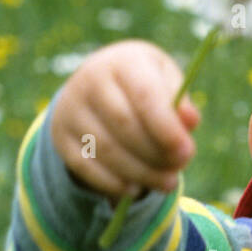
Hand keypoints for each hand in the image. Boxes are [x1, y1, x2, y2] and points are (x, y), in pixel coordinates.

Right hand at [49, 40, 200, 202]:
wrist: (97, 84)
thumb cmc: (144, 84)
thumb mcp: (166, 83)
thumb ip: (180, 103)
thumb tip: (190, 121)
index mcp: (123, 62)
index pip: (144, 95)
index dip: (166, 127)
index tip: (186, 152)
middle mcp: (90, 80)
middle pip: (124, 125)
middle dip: (156, 154)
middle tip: (178, 170)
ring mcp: (71, 109)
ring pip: (106, 150)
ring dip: (140, 173)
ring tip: (167, 183)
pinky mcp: (60, 135)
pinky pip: (85, 167)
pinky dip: (113, 183)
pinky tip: (135, 188)